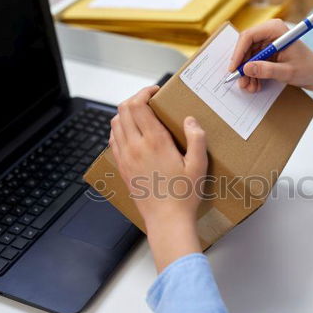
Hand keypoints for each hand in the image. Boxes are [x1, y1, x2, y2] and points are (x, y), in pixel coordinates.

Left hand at [109, 86, 207, 271]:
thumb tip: (190, 120)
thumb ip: (196, 139)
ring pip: (115, 123)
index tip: (155, 92)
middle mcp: (135, 146)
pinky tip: (132, 134)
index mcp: (155, 142)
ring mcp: (125, 157)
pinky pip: (113, 140)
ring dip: (125, 114)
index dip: (144, 92)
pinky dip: (119, 130)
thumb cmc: (184, 195)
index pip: (138, 105)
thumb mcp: (199, 165)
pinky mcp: (122, 168)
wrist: (166, 221)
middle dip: (135, 99)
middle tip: (149, 101)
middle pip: (123, 110)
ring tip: (141, 116)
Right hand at [229, 19, 312, 101]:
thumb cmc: (307, 69)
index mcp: (275, 29)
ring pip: (247, 57)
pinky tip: (255, 85)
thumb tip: (247, 69)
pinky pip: (253, 62)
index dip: (238, 53)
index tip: (234, 70)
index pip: (248, 36)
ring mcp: (267, 42)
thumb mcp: (287, 72)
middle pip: (245, 48)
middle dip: (242, 67)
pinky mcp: (266, 52)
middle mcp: (269, 32)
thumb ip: (267, 70)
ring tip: (250, 88)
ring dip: (247, 74)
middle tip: (242, 84)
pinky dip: (252, 75)